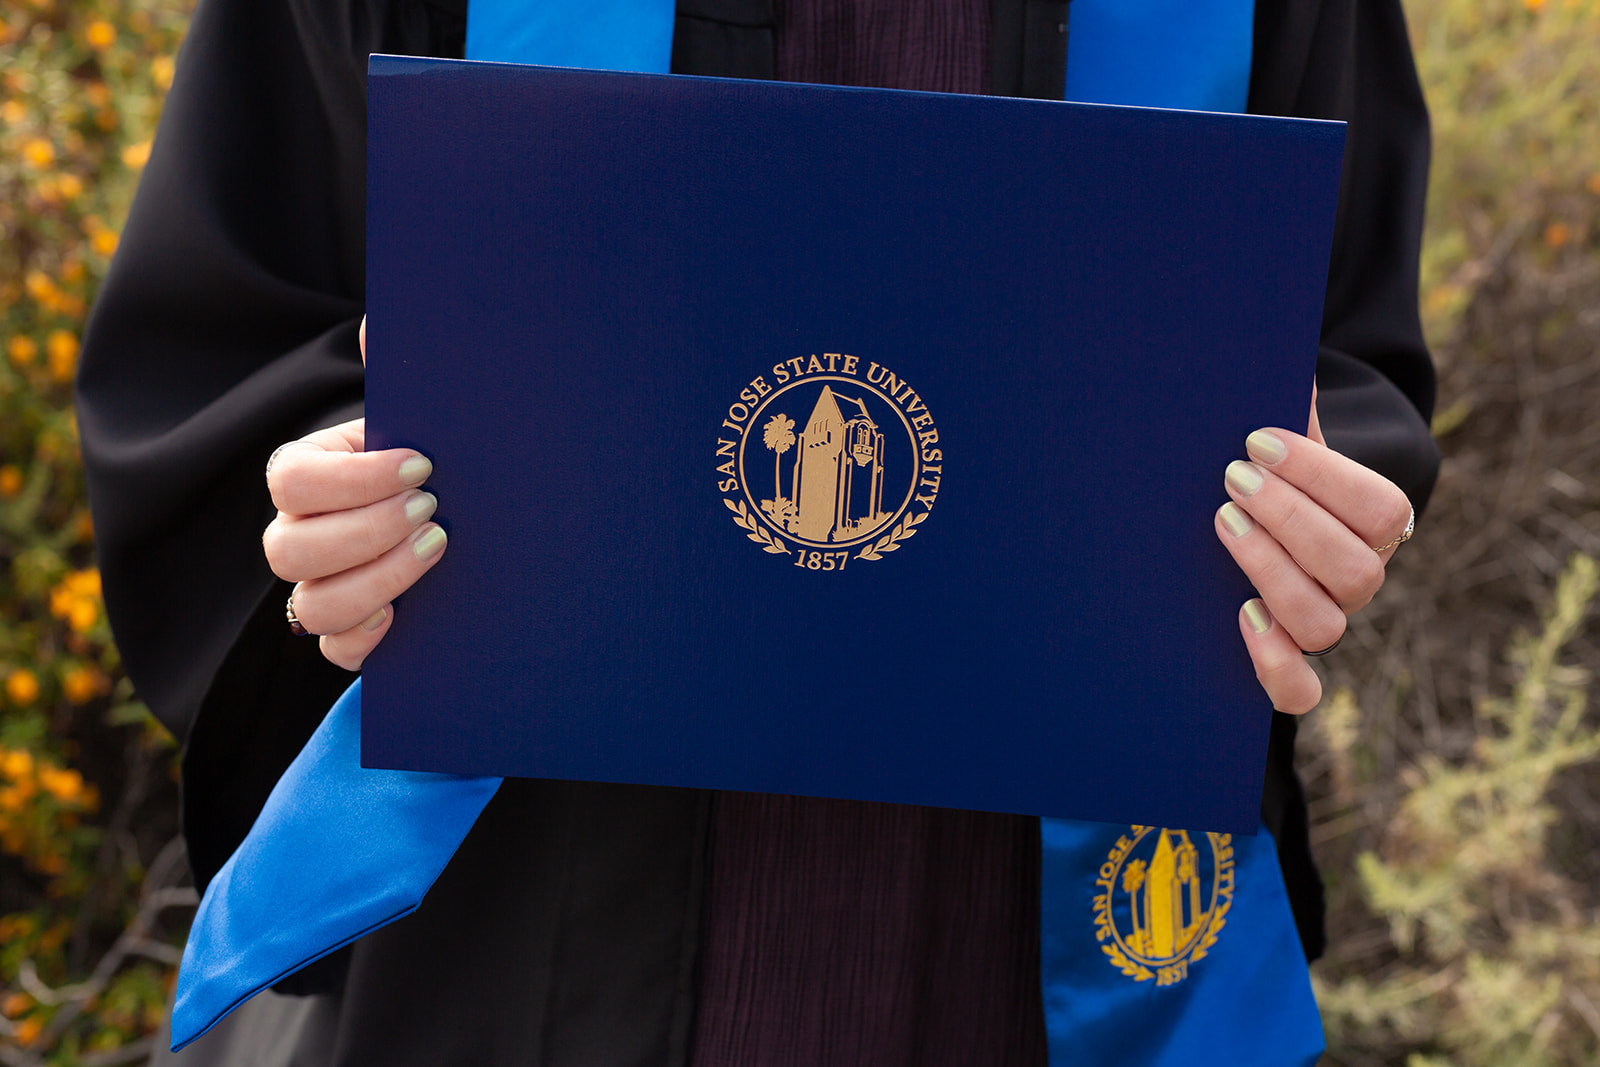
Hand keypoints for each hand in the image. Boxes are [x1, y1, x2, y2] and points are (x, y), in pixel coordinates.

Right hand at [262, 318, 446, 669]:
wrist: (474, 520)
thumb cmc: (439, 464)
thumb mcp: (425, 420)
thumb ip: (401, 378)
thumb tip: (378, 327)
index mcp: (311, 474)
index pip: (291, 478)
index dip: (352, 477)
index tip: (423, 465)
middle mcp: (301, 535)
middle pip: (288, 549)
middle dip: (366, 532)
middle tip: (434, 510)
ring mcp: (321, 588)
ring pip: (312, 605)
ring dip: (377, 580)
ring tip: (437, 549)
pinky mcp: (350, 633)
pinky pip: (335, 649)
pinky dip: (367, 637)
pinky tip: (408, 616)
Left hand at [1214, 388, 1412, 713]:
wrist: (1236, 517)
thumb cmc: (1259, 469)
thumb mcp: (1274, 438)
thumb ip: (1284, 402)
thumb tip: (1272, 344)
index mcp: (1374, 523)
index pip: (1380, 508)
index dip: (1321, 475)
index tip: (1254, 439)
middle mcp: (1357, 578)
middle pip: (1356, 569)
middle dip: (1290, 518)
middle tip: (1231, 478)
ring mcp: (1322, 622)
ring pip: (1326, 624)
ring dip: (1272, 570)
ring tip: (1222, 520)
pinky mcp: (1284, 664)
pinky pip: (1300, 692)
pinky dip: (1276, 664)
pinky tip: (1241, 614)